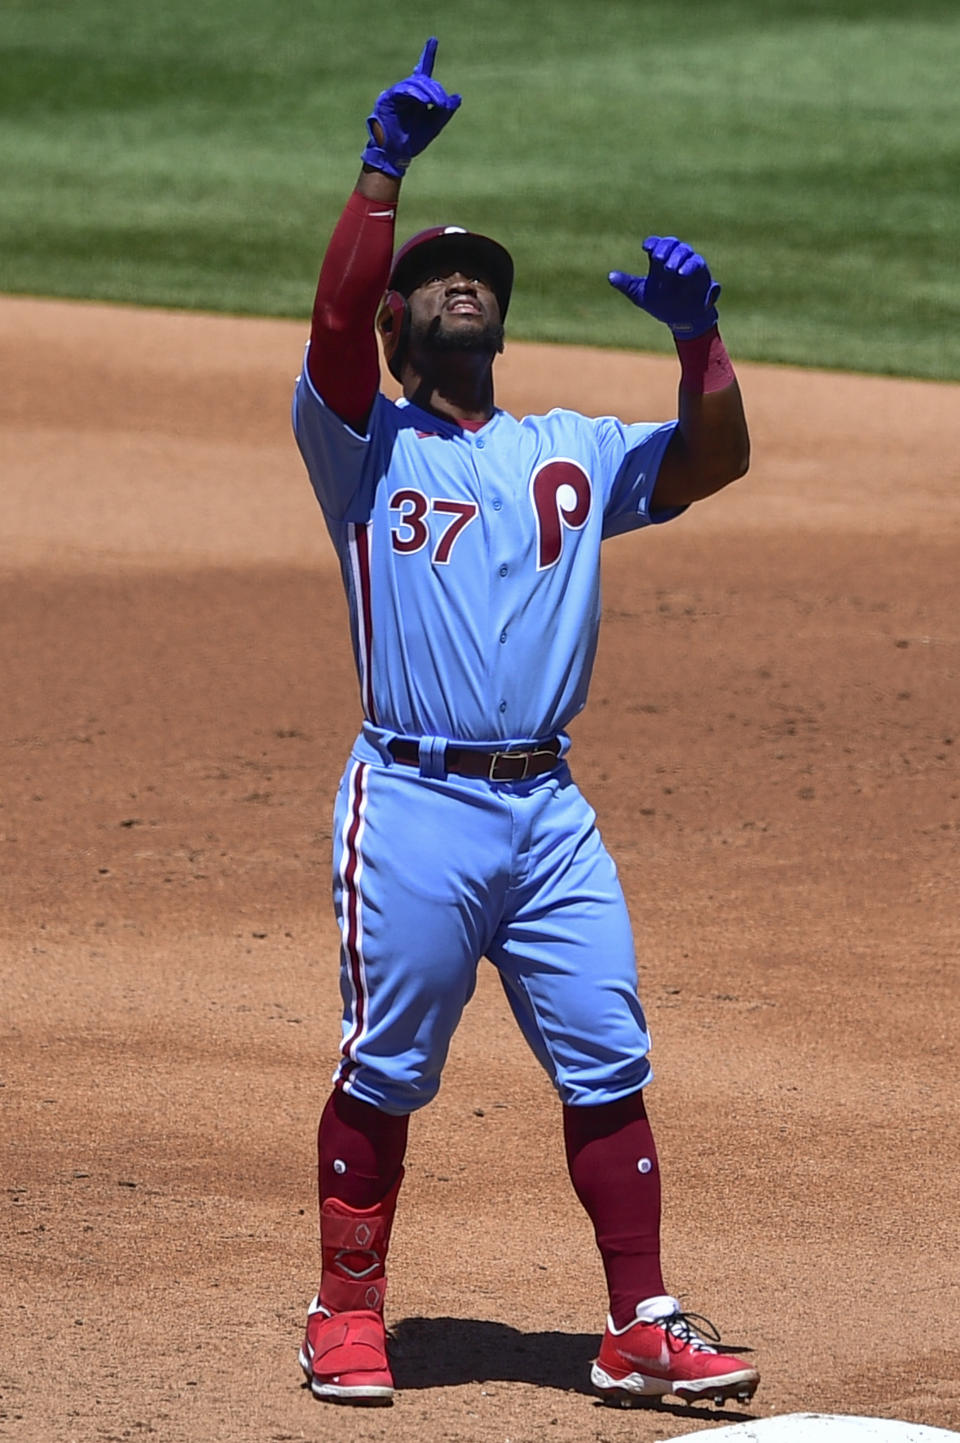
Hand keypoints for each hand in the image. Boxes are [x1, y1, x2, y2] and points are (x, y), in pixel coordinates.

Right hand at [361, 38, 461, 178]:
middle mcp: (405, 92)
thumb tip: (458, 98)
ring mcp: (395, 94)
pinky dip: (414, 94)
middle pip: (423, 80)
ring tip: (436, 103)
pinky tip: (423, 101)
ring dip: (427, 92)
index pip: (423, 72)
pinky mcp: (387, 99)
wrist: (395, 154)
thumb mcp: (434, 126)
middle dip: (435, 90)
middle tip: (444, 104)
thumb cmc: (412, 141)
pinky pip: (402, 91)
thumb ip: (445, 112)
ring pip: (413, 84)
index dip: (428, 56)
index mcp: (416, 96)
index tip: (433, 40)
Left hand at [609, 236, 720, 337]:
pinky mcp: (701, 273)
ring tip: (671, 270)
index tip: (647, 248)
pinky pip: (697, 263)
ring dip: (678, 257)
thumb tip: (610, 276)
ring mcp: (689, 264)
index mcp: (660, 261)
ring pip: (685, 251)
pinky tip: (682, 274)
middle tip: (658, 259)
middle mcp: (675, 258)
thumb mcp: (641, 296)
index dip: (653, 243)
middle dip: (665, 248)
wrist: (681, 321)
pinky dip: (690, 267)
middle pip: (672, 243)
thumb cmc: (662, 305)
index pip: (656, 244)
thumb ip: (627, 285)